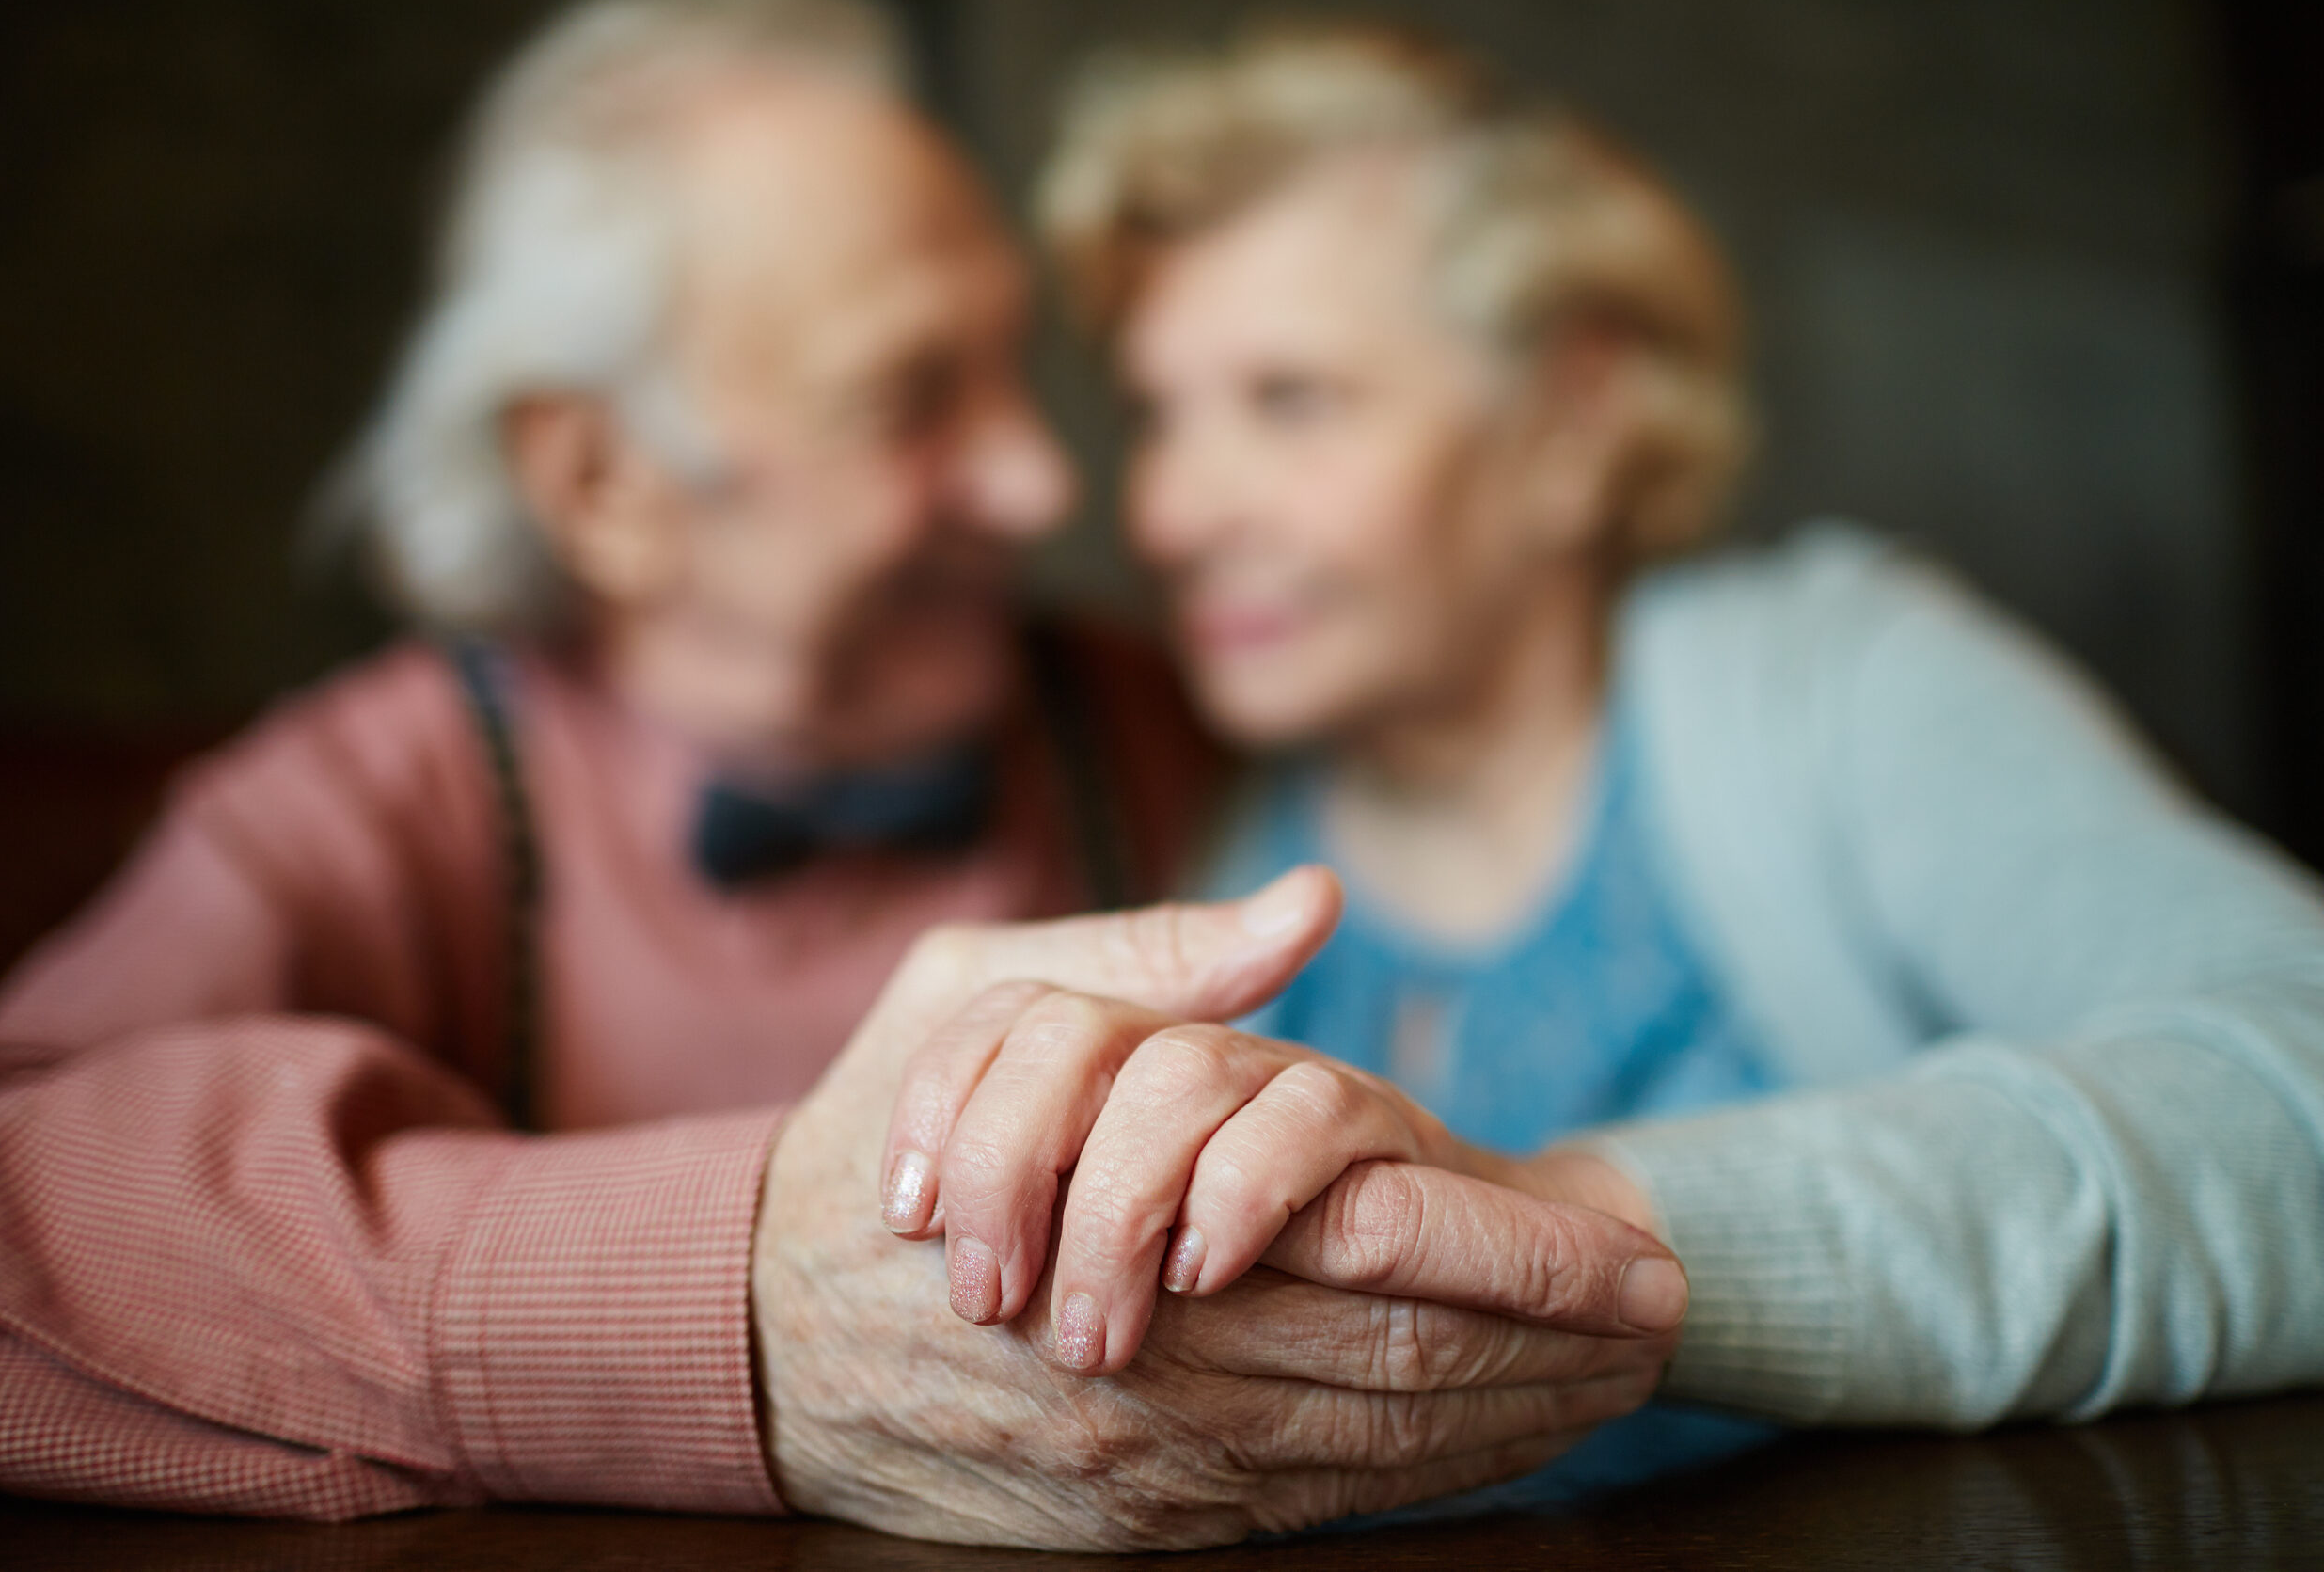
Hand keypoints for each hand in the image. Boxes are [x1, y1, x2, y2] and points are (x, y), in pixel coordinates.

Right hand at [752, 871, 1671, 1547]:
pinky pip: (1313, 1511)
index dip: (1520, 1250)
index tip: (1637, 1240)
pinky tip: (1506, 1447)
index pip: (1376, 1246)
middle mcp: (1150, 1362)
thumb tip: (1310, 910)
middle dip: (1555, 1348)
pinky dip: (1423, 1481)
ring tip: (1625, 1384)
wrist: (748, 1334)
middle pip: (1401, 1363)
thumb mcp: (980, 997)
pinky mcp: (1129, 1529)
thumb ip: (1151, 954)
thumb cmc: (876, 1145)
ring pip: (1372, 1451)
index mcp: (1128, 1210)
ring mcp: (1144, 1466)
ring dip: (1513, 1423)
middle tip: (1670, 1318)